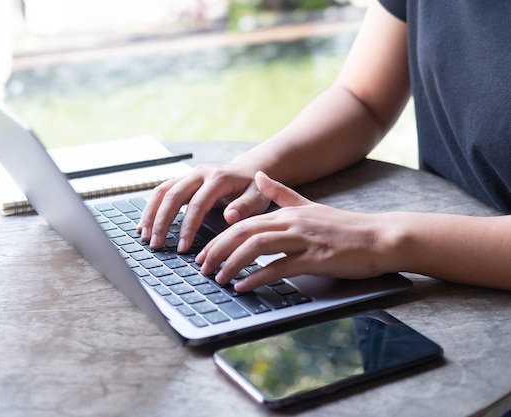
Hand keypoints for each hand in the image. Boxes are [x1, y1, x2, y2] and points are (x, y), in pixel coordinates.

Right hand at [137, 163, 270, 251]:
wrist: (248, 171)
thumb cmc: (254, 189)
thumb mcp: (258, 197)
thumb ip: (246, 207)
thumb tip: (230, 217)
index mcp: (218, 178)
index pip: (197, 204)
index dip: (188, 226)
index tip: (182, 247)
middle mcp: (199, 173)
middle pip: (173, 195)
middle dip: (162, 221)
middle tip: (156, 244)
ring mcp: (188, 176)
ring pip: (162, 192)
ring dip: (151, 214)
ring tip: (145, 237)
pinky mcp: (182, 181)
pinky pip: (162, 192)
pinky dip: (151, 208)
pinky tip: (144, 225)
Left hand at [196, 171, 388, 291]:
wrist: (379, 237)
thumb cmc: (344, 226)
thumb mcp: (309, 206)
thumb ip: (281, 194)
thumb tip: (261, 176)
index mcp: (287, 213)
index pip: (243, 223)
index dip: (219, 238)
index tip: (204, 253)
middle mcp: (291, 223)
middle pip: (244, 233)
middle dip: (218, 250)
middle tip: (202, 267)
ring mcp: (303, 240)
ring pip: (257, 247)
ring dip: (232, 263)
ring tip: (218, 278)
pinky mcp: (315, 259)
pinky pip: (279, 267)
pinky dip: (258, 277)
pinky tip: (244, 286)